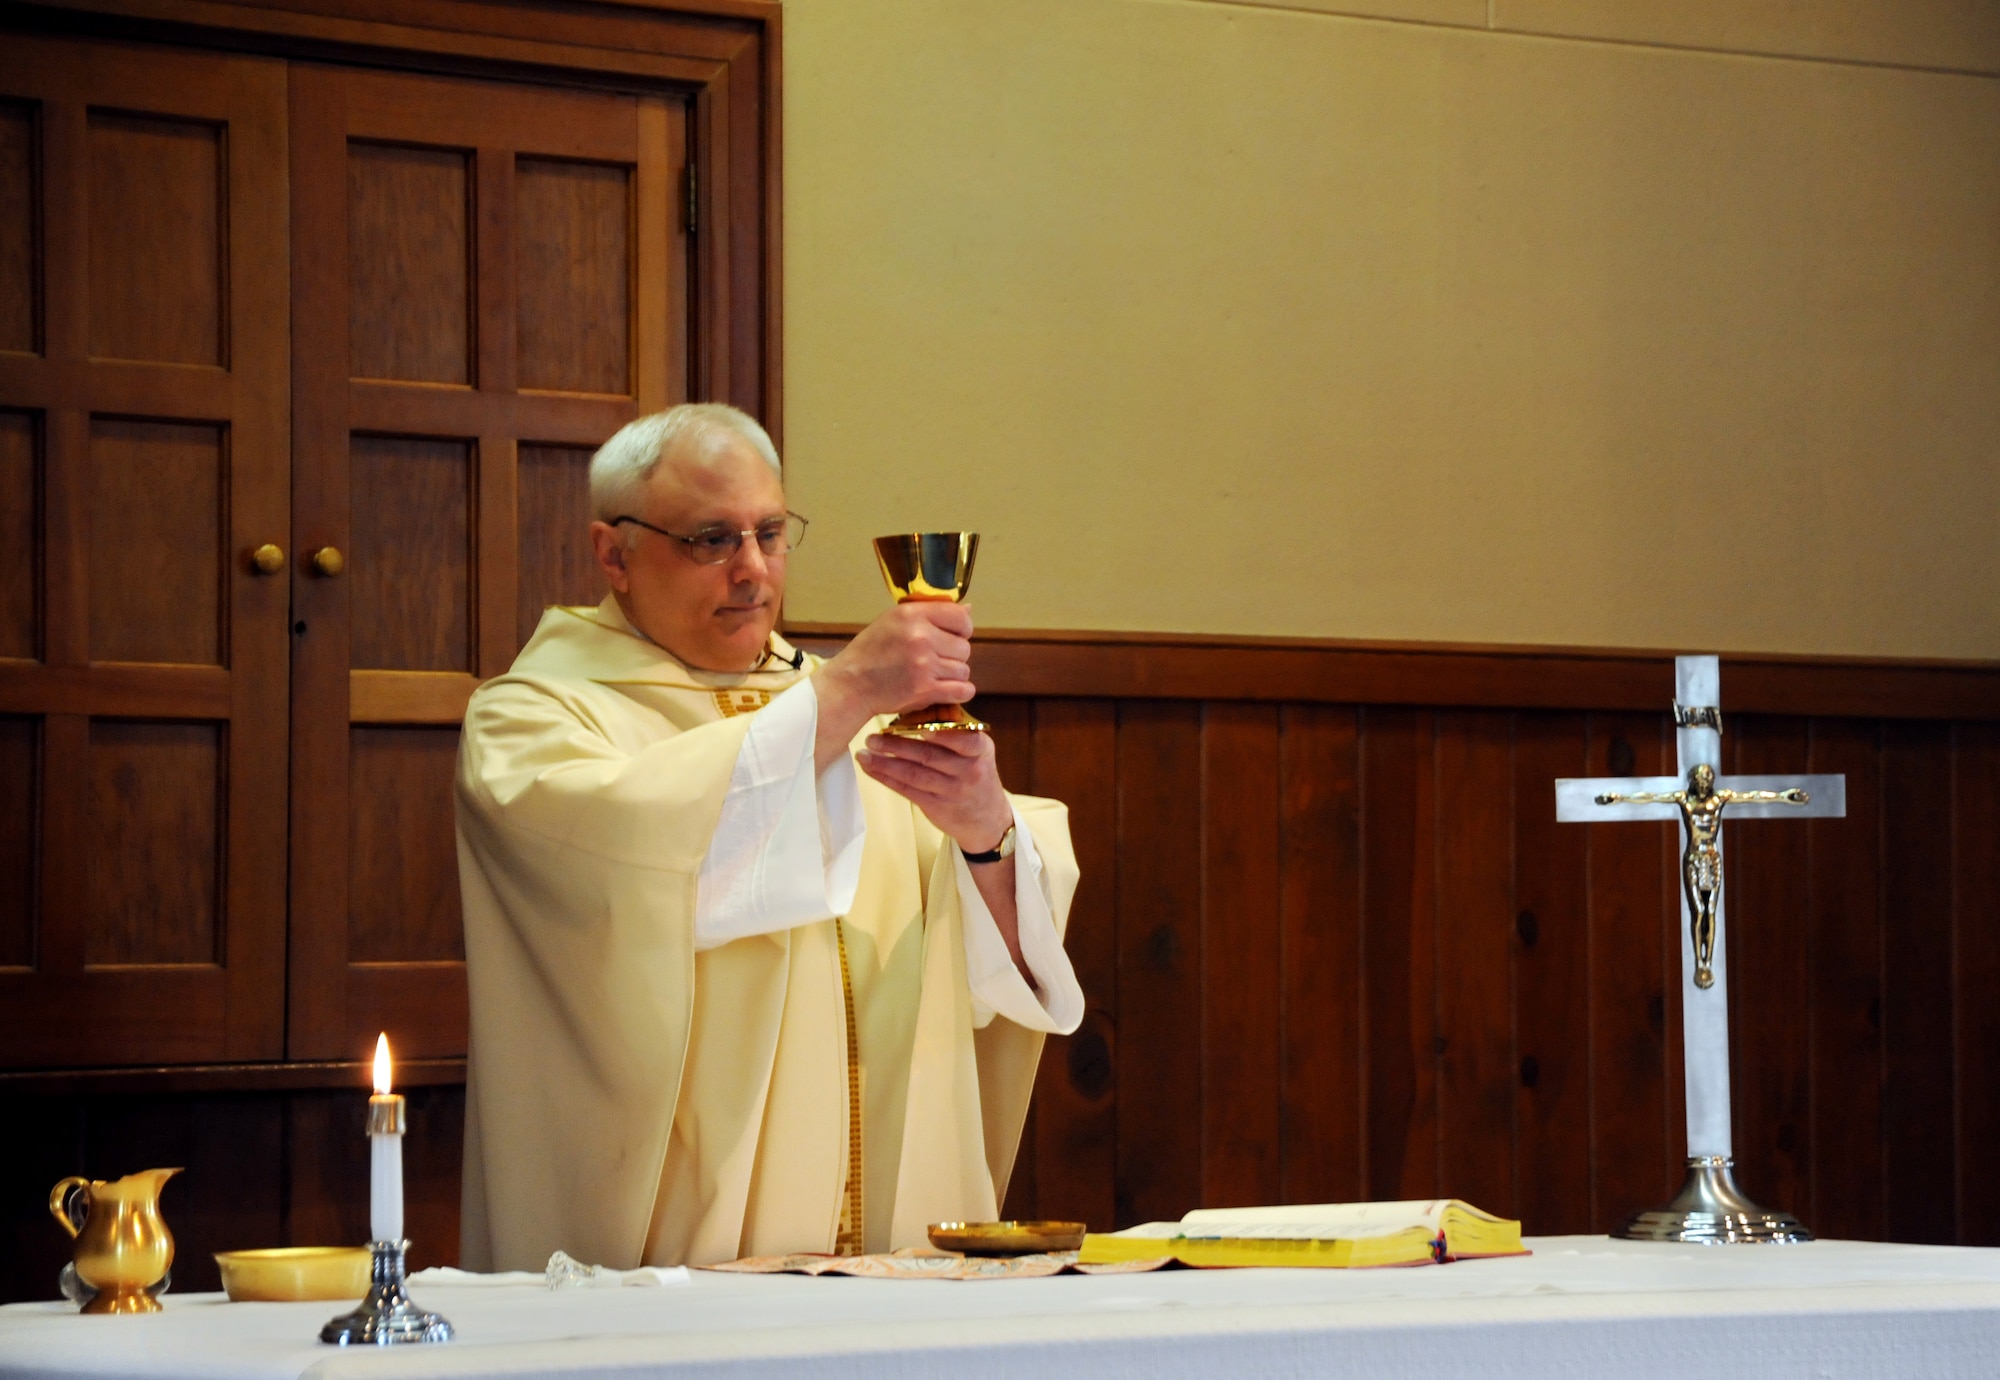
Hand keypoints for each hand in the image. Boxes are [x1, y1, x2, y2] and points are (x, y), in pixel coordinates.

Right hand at [812, 602, 973, 770]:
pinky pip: (962, 690)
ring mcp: (923, 664)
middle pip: (964, 647)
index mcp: (911, 614)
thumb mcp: (893, 621)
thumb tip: (969, 609)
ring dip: (952, 676)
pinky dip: (958, 693)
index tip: (954, 636)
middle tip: (934, 661)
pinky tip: (944, 690)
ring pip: (963, 670)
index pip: (960, 616)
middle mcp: (920, 636)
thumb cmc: (870, 653)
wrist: (850, 685)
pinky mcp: (924, 689)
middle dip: (953, 656)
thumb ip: (930, 614)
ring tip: (932, 676)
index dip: (962, 628)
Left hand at [855, 729, 1012, 853]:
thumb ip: (956, 733)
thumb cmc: (976, 774)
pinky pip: (907, 790)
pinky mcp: (936, 806)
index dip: (941, 734)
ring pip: (913, 774)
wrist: (986, 819)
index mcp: (980, 750)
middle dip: (897, 745)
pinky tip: (871, 769)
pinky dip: (887, 778)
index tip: (919, 726)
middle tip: (873, 736)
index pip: (964, 740)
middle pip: (929, 756)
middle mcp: (968, 770)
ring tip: (864, 753)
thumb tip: (919, 706)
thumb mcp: (978, 752)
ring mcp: (952, 790)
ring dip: (885, 763)